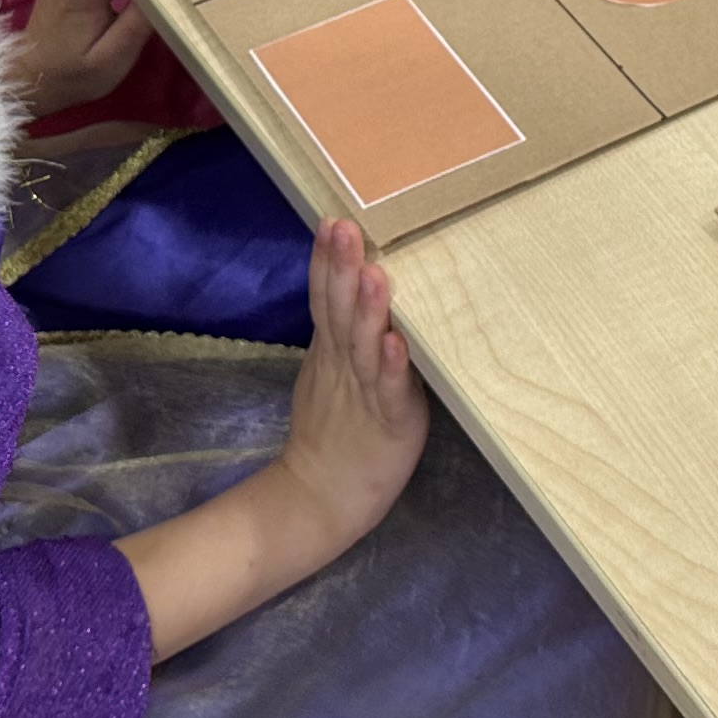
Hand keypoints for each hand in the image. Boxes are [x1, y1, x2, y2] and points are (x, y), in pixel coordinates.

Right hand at [277, 220, 428, 547]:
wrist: (321, 499)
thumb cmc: (335, 431)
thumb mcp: (326, 373)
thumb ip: (338, 330)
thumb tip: (349, 282)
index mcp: (331, 352)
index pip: (325, 299)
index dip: (327, 261)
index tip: (331, 219)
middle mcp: (345, 367)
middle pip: (341, 313)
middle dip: (343, 269)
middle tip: (346, 228)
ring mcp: (366, 394)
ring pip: (365, 347)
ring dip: (370, 311)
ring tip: (375, 274)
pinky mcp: (392, 422)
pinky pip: (392, 392)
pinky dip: (394, 368)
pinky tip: (397, 344)